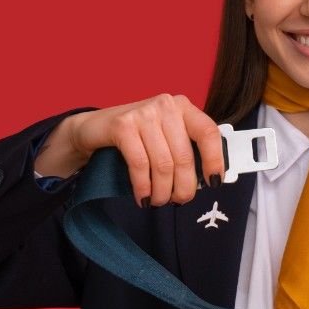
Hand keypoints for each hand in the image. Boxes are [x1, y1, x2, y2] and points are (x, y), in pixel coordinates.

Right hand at [35, 94, 223, 207]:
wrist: (94, 128)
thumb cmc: (138, 137)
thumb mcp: (166, 137)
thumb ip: (186, 150)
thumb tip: (209, 180)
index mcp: (183, 107)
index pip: (209, 132)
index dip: (215, 160)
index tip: (214, 182)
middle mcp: (166, 106)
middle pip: (184, 156)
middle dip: (184, 186)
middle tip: (179, 201)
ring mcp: (144, 113)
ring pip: (163, 164)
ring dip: (163, 191)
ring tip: (160, 202)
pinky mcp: (122, 125)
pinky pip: (140, 164)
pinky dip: (144, 187)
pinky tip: (143, 198)